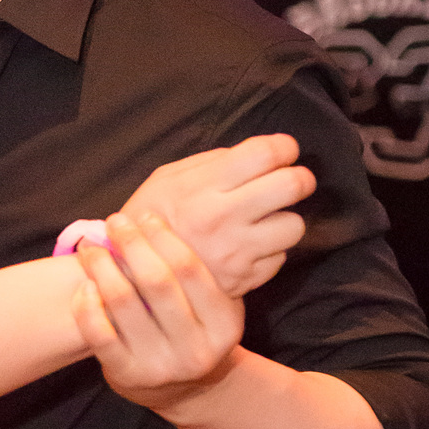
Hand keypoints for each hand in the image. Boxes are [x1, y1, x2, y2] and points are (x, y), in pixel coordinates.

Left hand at [73, 212, 243, 412]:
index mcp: (224, 324)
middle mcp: (196, 349)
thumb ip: (199, 272)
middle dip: (131, 244)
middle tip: (114, 222)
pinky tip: (84, 286)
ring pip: (123, 303)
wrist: (185, 391)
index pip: (190, 268)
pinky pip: (99, 334)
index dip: (163, 237)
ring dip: (101, 267)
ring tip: (90, 247)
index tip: (146, 216)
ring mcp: (160, 366)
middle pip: (157, 282)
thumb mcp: (213, 307)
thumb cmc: (193, 332)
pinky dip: (87, 305)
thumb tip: (160, 217)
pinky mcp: (127, 376)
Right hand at [121, 134, 315, 295]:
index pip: (266, 154)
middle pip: (292, 185)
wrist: (130, 276)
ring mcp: (236, 253)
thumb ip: (212, 163)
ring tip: (266, 220)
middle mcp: (224, 218)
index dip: (284, 148)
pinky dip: (270, 251)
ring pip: (294, 225)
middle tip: (290, 181)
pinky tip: (250, 248)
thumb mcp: (167, 178)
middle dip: (299, 178)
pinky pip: (280, 258)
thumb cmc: (149, 219)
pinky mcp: (244, 280)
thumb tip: (256, 155)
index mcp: (204, 187)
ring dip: (284, 219)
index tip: (283, 152)